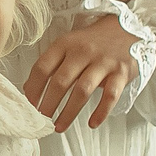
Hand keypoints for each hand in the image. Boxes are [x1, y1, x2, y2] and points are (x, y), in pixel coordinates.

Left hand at [26, 14, 142, 129]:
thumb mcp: (69, 44)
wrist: (127, 28)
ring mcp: (103, 62)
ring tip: (59, 127)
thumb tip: (29, 88)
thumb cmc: (94, 41)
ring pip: (82, 91)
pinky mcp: (121, 73)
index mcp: (65, 44)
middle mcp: (83, 51)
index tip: (29, 105)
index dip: (33, 89)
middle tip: (42, 121)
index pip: (42, 67)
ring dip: (69, 113)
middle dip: (48, 105)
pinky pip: (110, 96)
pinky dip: (101, 112)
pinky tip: (92, 123)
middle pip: (60, 81)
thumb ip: (52, 63)